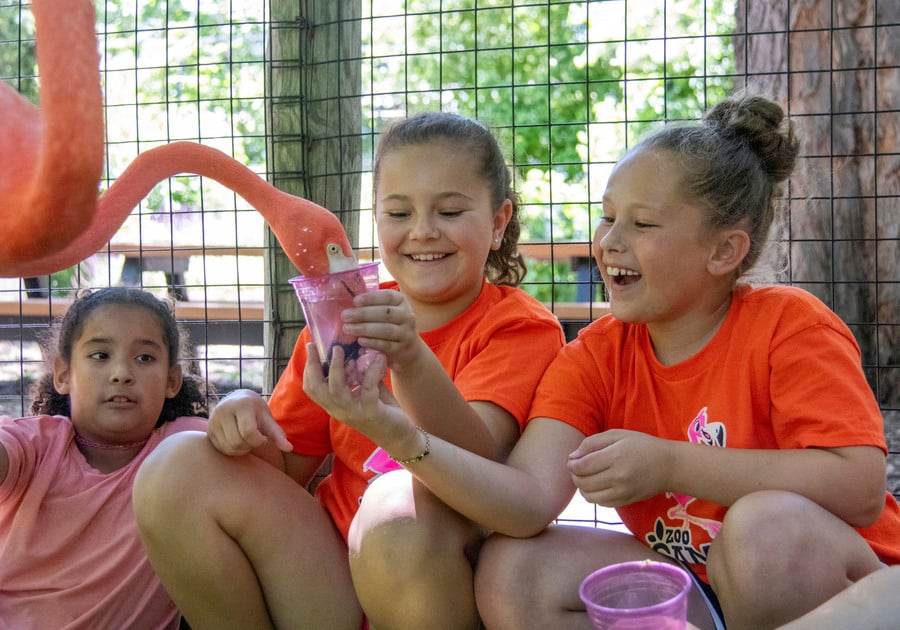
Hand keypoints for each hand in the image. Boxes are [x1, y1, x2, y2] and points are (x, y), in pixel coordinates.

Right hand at [206, 389, 291, 455]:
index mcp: (241, 405)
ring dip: (241, 450)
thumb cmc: (256, 411)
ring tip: (247, 441)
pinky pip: (220, 449)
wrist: (236, 400)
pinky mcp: (208, 430)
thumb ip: (278, 434)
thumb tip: (289, 448)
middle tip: (255, 440)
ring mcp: (213, 420)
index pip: (248, 432)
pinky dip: (231, 450)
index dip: (258, 441)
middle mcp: (224, 410)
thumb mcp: (267, 419)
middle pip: (237, 442)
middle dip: (250, 446)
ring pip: (228, 448)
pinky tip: (237, 442)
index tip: (263, 438)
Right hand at [303, 343, 417, 451]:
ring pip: (336, 389)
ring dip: (337, 367)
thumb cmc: (382, 412)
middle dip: (313, 365)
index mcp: (335, 406)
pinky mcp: (370, 412)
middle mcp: (339, 410)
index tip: (311, 347)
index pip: (312, 388)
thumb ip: (359, 376)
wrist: (400, 438)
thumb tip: (358, 352)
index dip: (308, 368)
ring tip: (339, 349)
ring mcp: (353, 412)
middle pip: (317, 388)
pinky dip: (370, 371)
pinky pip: (366, 387)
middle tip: (316, 346)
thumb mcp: (366, 392)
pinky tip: (376, 358)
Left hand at [340, 289, 423, 370]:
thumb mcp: (386, 310)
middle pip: (386, 313)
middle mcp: (407, 315)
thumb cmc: (389, 323)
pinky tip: (360, 340)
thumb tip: (346, 300)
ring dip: (364, 329)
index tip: (355, 301)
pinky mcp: (401, 348)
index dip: (371, 298)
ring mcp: (406, 333)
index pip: (388, 297)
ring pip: (386, 330)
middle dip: (363, 314)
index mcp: (401, 301)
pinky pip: (386, 345)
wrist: (407, 347)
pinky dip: (372, 342)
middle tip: (345, 316)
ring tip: (347, 328)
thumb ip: (371, 304)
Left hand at [567, 429, 673, 506]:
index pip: (582, 466)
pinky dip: (594, 496)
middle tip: (576, 468)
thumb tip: (572, 457)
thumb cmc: (642, 445)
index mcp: (615, 457)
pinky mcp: (626, 501)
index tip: (572, 460)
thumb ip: (592, 443)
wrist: (669, 466)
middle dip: (575, 476)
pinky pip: (601, 503)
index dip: (572, 464)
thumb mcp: (617, 435)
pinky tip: (598, 485)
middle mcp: (618, 477)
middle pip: (583, 483)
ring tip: (586, 477)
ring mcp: (623, 492)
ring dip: (582, 488)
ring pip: (589, 497)